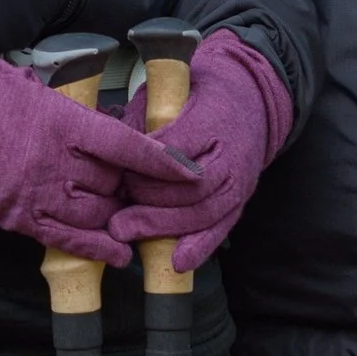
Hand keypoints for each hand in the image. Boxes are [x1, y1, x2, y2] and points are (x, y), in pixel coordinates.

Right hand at [0, 54, 201, 264]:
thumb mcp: (35, 89)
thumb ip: (72, 111)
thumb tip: (107, 123)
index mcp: (61, 123)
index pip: (127, 146)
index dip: (162, 161)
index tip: (191, 171)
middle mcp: (53, 162)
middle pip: (114, 185)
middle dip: (130, 187)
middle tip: (138, 185)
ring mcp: (35, 193)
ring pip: (96, 215)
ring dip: (114, 214)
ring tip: (124, 210)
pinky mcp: (18, 217)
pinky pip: (66, 240)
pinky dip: (96, 248)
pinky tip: (119, 254)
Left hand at [111, 31, 295, 274]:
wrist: (251, 103)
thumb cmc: (199, 96)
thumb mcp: (170, 92)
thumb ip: (141, 117)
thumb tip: (105, 144)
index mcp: (212, 120)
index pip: (176, 149)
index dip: (144, 166)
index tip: (116, 171)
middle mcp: (230, 154)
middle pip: (190, 187)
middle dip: (148, 202)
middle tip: (114, 212)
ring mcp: (239, 182)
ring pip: (203, 211)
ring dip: (163, 226)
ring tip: (127, 233)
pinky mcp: (240, 202)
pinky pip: (221, 229)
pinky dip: (200, 248)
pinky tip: (177, 264)